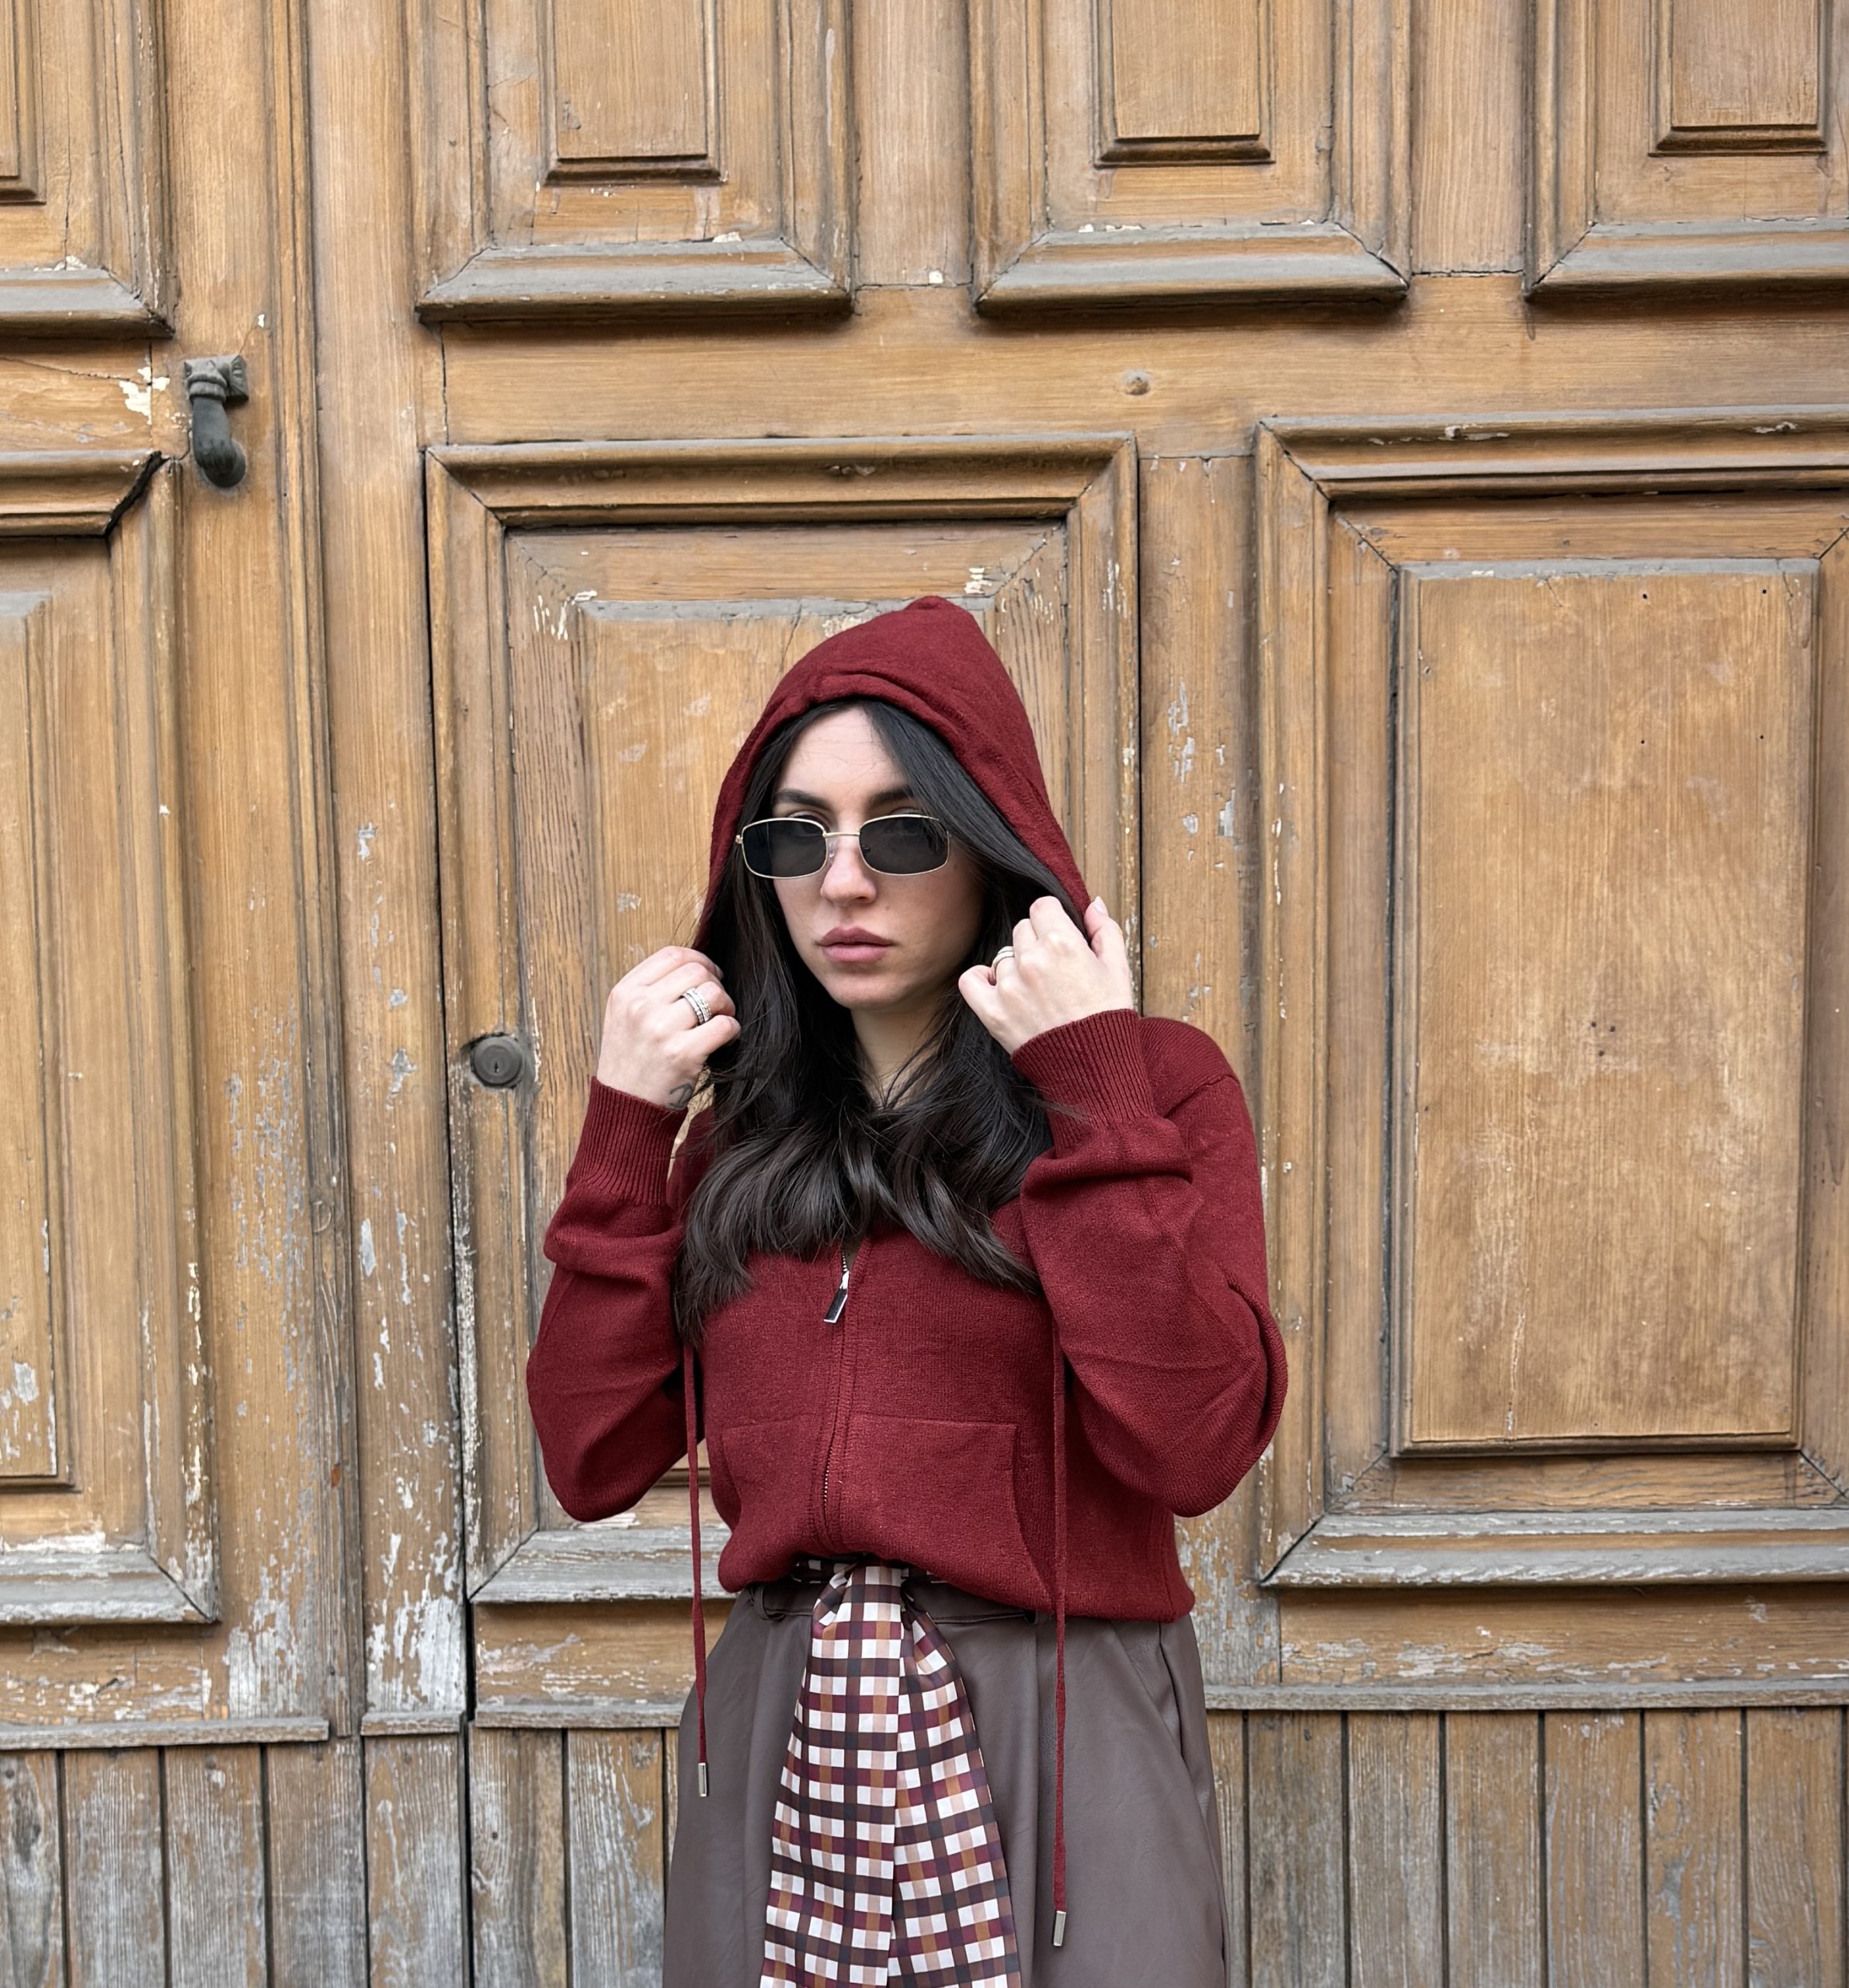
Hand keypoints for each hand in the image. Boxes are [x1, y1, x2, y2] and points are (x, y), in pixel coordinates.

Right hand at [595, 946, 738, 1109]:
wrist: (624, 1107)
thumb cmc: (630, 1061)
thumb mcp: (624, 1017)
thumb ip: (650, 990)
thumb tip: (696, 967)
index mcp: (625, 992)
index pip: (672, 954)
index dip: (699, 960)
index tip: (709, 975)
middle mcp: (640, 1006)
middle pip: (696, 971)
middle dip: (715, 984)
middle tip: (717, 1004)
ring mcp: (661, 1029)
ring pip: (713, 994)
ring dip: (726, 1006)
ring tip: (720, 1020)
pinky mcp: (682, 1054)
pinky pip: (725, 1025)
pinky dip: (732, 1030)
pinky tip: (724, 1040)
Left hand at [957, 895, 1133, 1055]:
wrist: (1094, 1068)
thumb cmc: (1107, 1018)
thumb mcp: (1118, 969)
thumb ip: (1104, 930)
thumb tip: (1092, 904)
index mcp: (1062, 943)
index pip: (1042, 907)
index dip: (1054, 921)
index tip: (1060, 939)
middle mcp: (1031, 960)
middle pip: (1022, 929)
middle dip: (1037, 943)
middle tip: (1053, 970)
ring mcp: (1009, 986)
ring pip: (1003, 956)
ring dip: (1016, 967)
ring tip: (1037, 991)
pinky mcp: (992, 1011)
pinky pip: (971, 980)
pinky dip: (981, 981)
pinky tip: (999, 988)